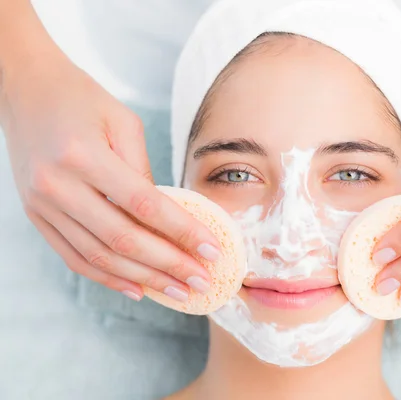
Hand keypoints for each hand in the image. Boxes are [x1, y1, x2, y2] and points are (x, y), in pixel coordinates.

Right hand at [1, 51, 217, 301]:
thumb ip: (145, 171)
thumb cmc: (83, 100)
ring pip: (98, 256)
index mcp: (84, 155)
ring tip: (178, 291)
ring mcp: (42, 205)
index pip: (144, 204)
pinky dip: (107, 277)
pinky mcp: (36, 216)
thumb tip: (170, 219)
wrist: (24, 90)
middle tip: (201, 281)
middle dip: (168, 265)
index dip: (182, 232)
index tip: (211, 251)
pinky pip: (74, 257)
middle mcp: (58, 185)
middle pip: (122, 239)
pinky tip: (137, 288)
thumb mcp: (124, 123)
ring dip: (143, 279)